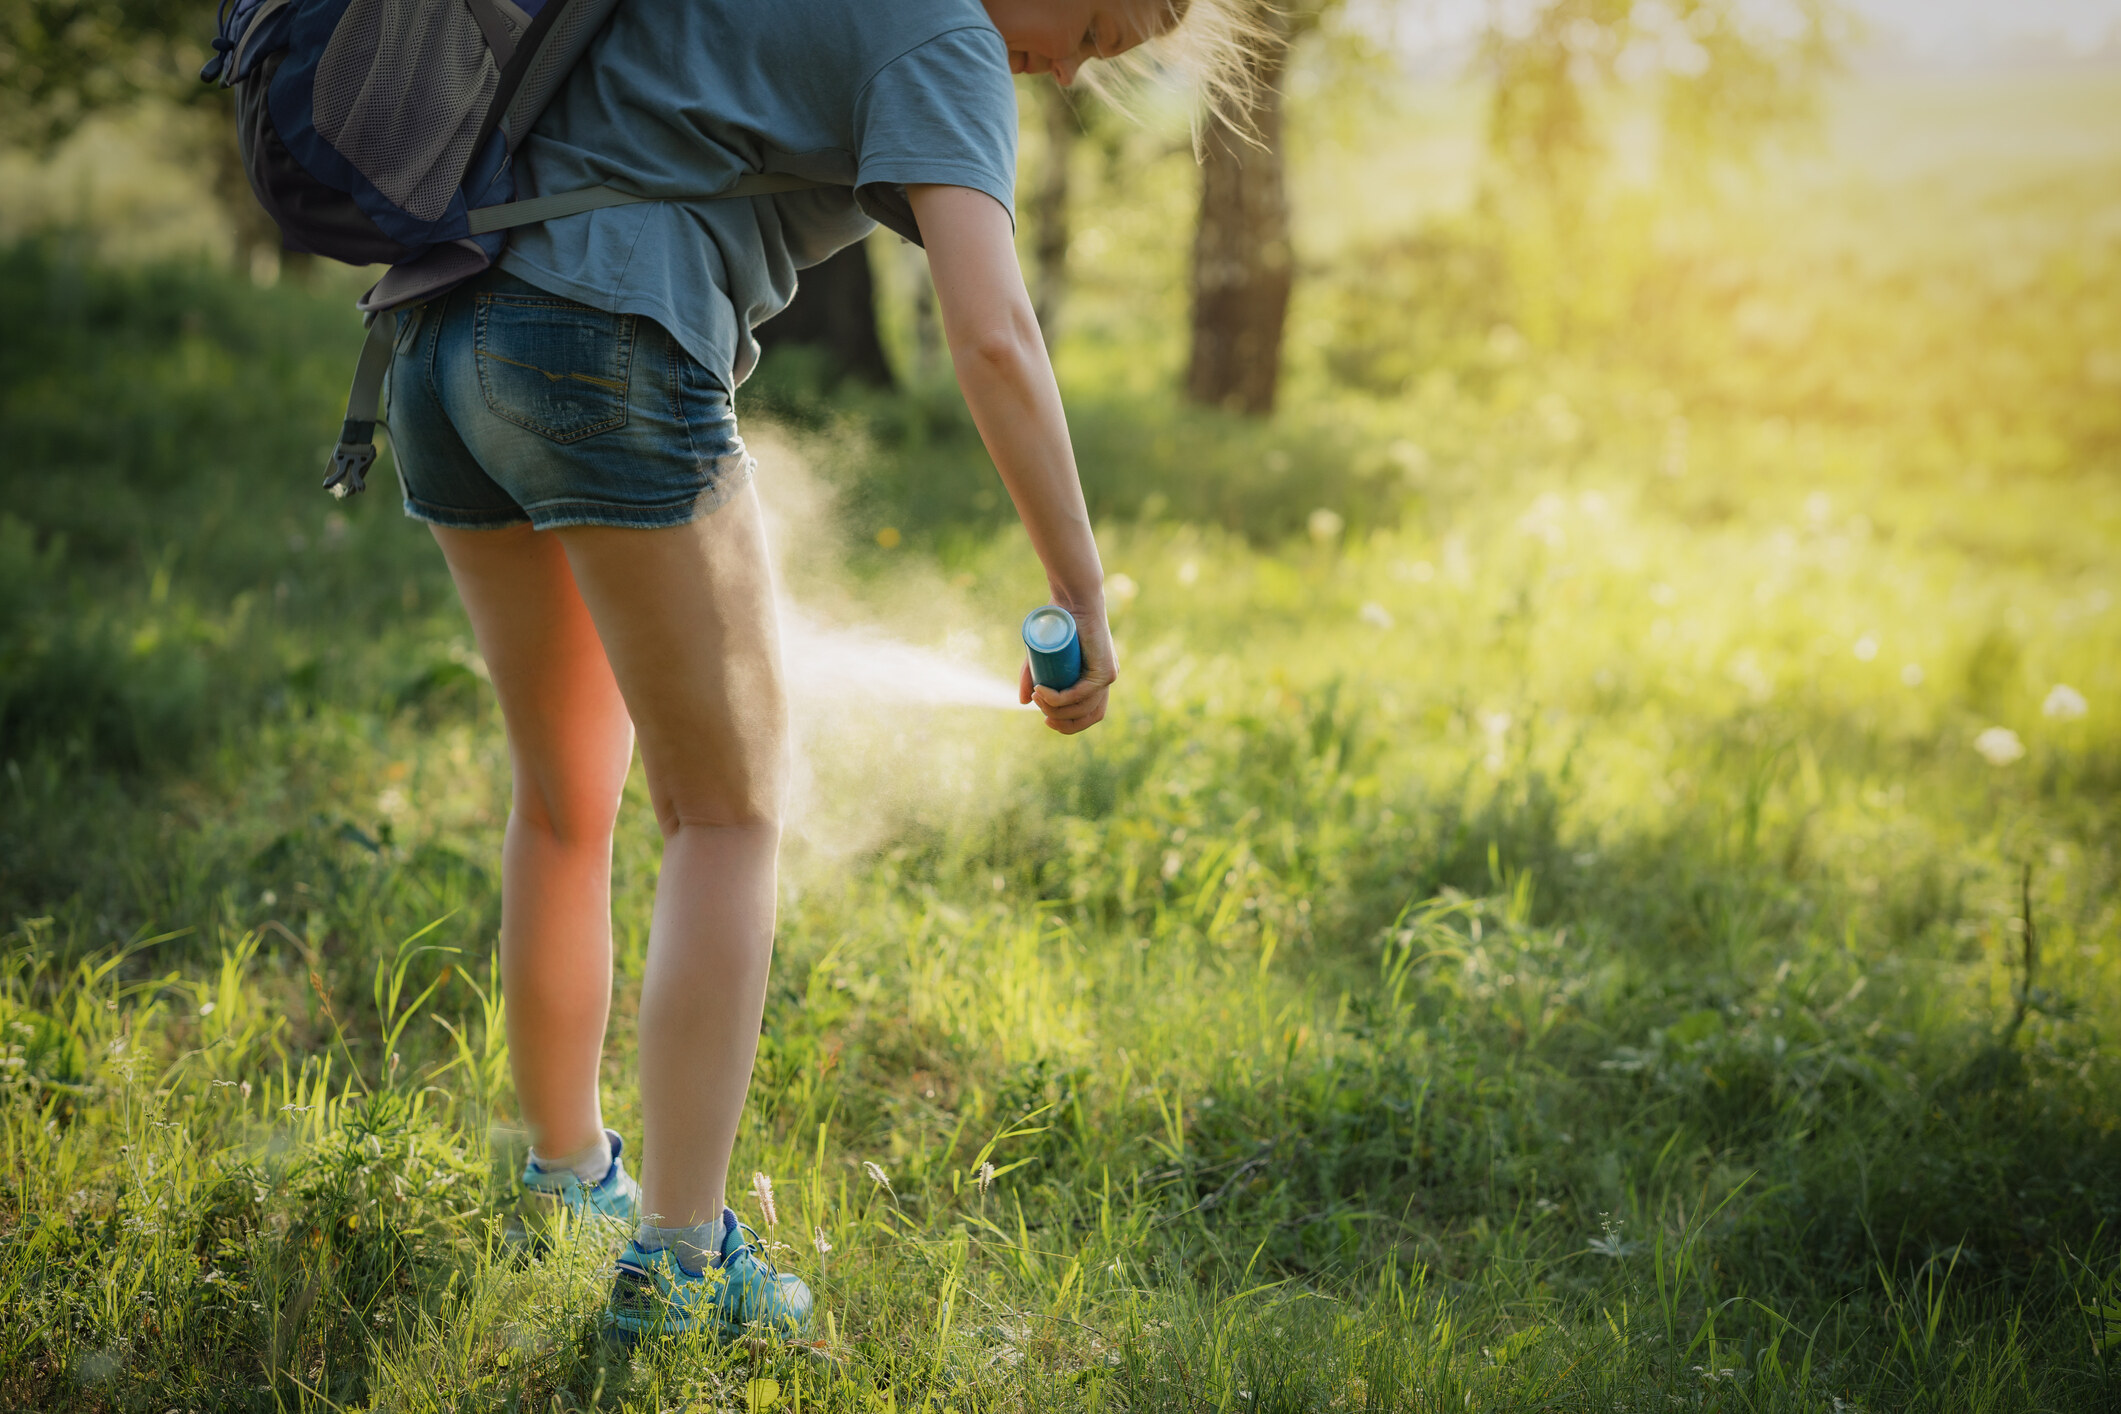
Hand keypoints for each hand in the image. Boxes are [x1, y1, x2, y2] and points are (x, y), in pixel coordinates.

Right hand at [1019, 603, 1115, 733]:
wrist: (1074, 598)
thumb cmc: (1059, 620)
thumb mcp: (1042, 655)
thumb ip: (1033, 676)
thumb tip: (1024, 702)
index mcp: (1095, 678)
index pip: (1088, 713)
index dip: (1068, 724)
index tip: (1045, 719)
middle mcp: (1105, 680)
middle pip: (1088, 716)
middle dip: (1063, 723)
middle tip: (1040, 709)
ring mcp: (1108, 676)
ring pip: (1082, 707)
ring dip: (1055, 708)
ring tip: (1036, 695)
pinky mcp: (1105, 671)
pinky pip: (1081, 694)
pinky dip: (1060, 698)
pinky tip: (1043, 693)